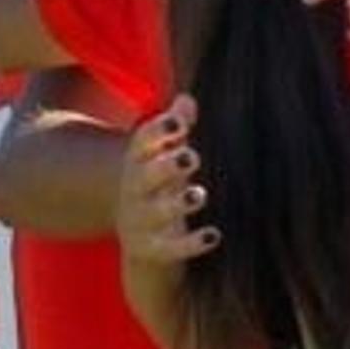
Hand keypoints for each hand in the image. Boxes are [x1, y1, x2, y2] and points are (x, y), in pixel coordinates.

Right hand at [117, 97, 219, 265]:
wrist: (136, 230)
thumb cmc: (160, 179)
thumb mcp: (164, 152)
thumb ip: (175, 127)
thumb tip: (187, 100)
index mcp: (138, 160)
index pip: (142, 142)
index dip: (158, 131)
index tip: (178, 123)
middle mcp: (135, 189)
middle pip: (145, 176)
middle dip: (166, 167)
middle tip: (190, 158)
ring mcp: (140, 220)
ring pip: (156, 213)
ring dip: (176, 205)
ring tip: (198, 194)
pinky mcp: (151, 248)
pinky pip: (170, 248)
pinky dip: (191, 243)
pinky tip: (213, 235)